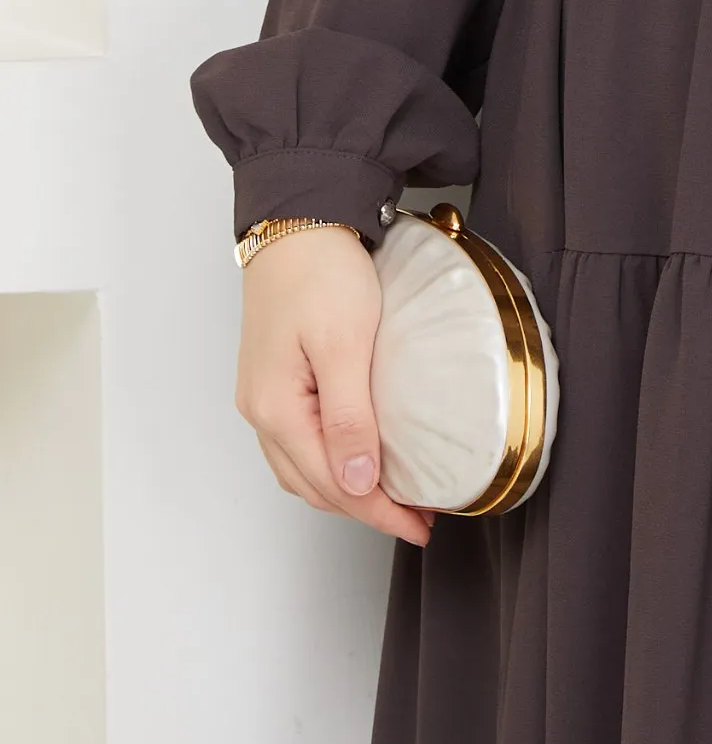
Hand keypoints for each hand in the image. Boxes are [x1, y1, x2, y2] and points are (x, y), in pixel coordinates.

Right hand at [235, 225, 432, 546]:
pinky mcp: (274, 377)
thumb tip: (358, 484)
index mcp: (276, 409)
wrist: (297, 218)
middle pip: (314, 484)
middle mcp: (261, 410)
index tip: (419, 526)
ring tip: (393, 494)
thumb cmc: (320, 271)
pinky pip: (300, 440)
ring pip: (303, 467)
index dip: (378, 511)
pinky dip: (331, 460)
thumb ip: (350, 417)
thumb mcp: (345, 344)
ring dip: (347, 489)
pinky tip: (359, 455)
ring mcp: (263, 395)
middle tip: (416, 517)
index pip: (332, 484)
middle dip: (365, 508)